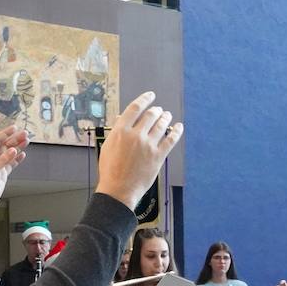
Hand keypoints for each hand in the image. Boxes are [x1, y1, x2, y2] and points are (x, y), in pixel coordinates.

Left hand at [0, 125, 28, 216]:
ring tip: (27, 141)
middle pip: (6, 145)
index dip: (6, 133)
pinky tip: (22, 155)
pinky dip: (17, 159)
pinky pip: (11, 163)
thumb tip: (13, 150)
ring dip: (18, 147)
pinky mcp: (2, 174)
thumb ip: (3, 160)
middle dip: (15, 138)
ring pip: (10, 153)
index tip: (15, 128)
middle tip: (25, 134)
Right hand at [93, 91, 182, 209]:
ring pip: (161, 125)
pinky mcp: (158, 156)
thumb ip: (116, 131)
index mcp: (121, 131)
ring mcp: (148, 145)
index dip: (145, 99)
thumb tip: (121, 118)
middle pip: (150, 115)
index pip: (135, 108)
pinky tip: (179, 127)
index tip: (150, 95)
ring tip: (168, 115)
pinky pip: (171, 139)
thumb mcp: (108, 146)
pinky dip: (176, 131)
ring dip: (166, 118)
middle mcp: (135, 135)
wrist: (119, 189)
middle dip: (156, 110)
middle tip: (159, 110)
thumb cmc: (111, 170)